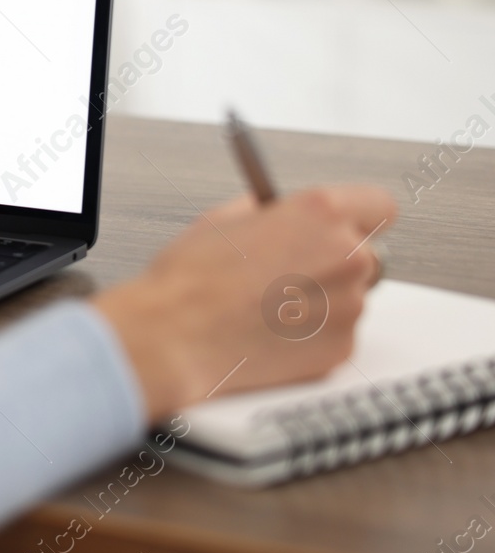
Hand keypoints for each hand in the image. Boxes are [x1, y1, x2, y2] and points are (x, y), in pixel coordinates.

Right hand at [92, 185, 395, 421]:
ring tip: (268, 307)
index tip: (344, 226)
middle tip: (292, 273)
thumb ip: (270, 213)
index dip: (358, 217)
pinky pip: (337, 334)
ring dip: (321, 301)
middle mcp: (346, 256)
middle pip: (368, 255)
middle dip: (335, 262)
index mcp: (320, 214)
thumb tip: (282, 216)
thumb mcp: (223, 220)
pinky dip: (312, 335)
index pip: (378, 205)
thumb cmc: (189, 280)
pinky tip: (270, 332)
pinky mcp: (341, 347)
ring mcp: (349, 306)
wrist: (173, 337)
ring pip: (351, 297)